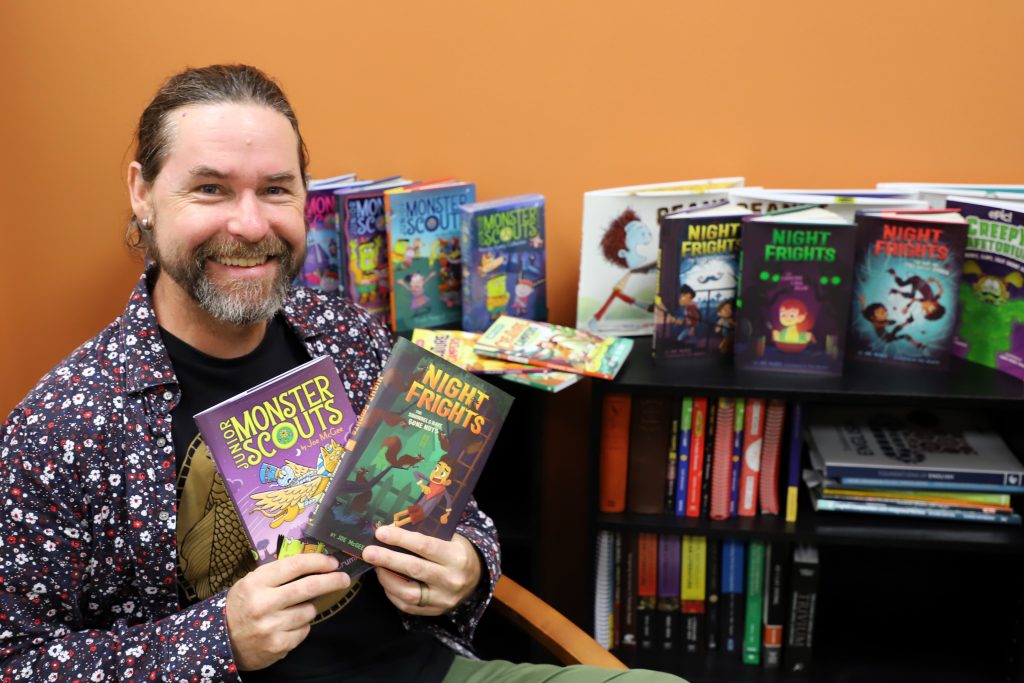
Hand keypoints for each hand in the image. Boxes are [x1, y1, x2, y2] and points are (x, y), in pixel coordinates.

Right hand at [226, 553, 351, 670]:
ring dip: (308, 608)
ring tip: (294, 609)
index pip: (295, 565)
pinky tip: (287, 625)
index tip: (332, 562)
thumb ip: (279, 573)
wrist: (221, 641)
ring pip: (309, 611)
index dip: (319, 561)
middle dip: (332, 580)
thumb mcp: (252, 582)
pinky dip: (301, 627)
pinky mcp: (278, 645)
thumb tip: (314, 563)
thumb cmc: (242, 605)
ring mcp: (271, 626)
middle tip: (344, 578)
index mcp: (257, 582)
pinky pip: (304, 630)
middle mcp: (264, 603)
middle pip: (309, 587)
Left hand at [362, 526, 481, 616]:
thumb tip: (392, 529)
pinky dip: (393, 593)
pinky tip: (386, 580)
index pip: (425, 546)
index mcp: (456, 557)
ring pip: (409, 593)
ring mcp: (443, 599)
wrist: (476, 578)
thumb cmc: (457, 551)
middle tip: (368, 552)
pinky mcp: (434, 611)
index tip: (381, 532)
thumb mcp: (450, 539)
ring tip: (376, 566)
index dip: (401, 539)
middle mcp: (451, 579)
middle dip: (388, 559)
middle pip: (414, 569)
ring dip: (387, 578)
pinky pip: (408, 606)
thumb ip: (427, 535)